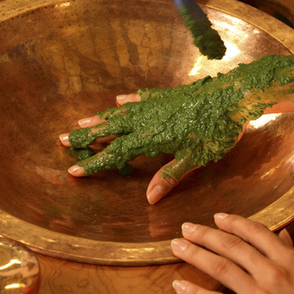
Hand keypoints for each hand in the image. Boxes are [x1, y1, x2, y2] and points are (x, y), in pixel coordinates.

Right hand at [60, 77, 253, 203]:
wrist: (233, 97)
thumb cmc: (216, 131)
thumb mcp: (194, 159)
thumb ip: (169, 176)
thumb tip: (149, 198)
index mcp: (150, 138)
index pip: (115, 153)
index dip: (94, 163)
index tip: (73, 169)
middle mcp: (146, 120)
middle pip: (108, 129)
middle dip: (85, 135)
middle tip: (61, 137)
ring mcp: (155, 105)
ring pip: (120, 113)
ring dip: (100, 118)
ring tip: (82, 120)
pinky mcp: (167, 96)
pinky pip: (141, 98)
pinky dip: (128, 100)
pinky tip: (121, 99)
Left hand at [170, 214, 293, 293]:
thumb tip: (282, 235)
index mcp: (290, 260)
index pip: (255, 233)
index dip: (232, 222)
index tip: (216, 217)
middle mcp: (272, 273)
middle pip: (231, 246)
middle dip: (205, 234)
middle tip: (186, 227)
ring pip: (219, 268)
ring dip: (194, 254)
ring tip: (177, 247)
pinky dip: (195, 293)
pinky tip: (179, 285)